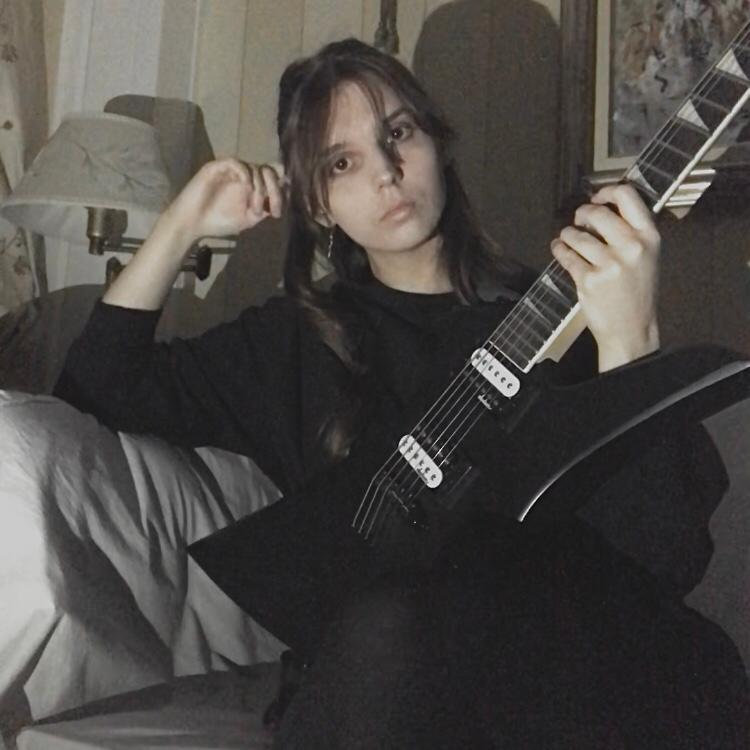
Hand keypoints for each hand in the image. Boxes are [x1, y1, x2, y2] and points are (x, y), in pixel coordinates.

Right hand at [162, 158, 285, 245]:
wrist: (192, 224)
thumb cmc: (218, 222)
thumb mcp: (248, 219)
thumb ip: (263, 208)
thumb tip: (281, 199)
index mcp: (252, 186)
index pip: (274, 178)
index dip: (280, 192)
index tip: (276, 213)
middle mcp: (243, 176)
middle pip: (269, 169)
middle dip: (274, 188)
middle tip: (271, 207)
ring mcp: (230, 171)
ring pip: (255, 167)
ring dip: (259, 188)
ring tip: (253, 208)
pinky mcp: (217, 167)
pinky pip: (236, 163)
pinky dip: (245, 175)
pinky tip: (246, 189)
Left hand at [551, 183, 659, 371]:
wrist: (632, 329)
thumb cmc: (637, 292)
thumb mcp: (647, 256)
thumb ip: (631, 231)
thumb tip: (602, 206)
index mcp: (649, 237)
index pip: (628, 195)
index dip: (606, 191)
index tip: (596, 198)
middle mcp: (631, 247)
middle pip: (596, 213)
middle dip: (582, 214)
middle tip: (578, 221)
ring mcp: (609, 264)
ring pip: (576, 235)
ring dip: (567, 234)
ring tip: (567, 238)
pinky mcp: (589, 280)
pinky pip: (566, 255)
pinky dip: (559, 249)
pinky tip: (559, 249)